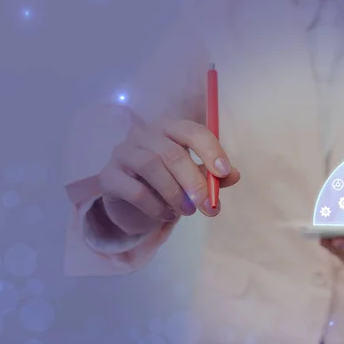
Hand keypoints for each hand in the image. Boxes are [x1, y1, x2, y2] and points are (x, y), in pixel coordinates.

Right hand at [97, 119, 239, 234]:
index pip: (192, 131)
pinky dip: (154, 205)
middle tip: (208, 206)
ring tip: (187, 211)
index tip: (224, 173)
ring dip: (174, 193)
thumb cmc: (168, 181)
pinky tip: (166, 215)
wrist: (131, 201)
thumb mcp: (194, 177)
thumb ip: (213, 175)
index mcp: (170, 128)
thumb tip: (235, 175)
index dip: (210, 150)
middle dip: (194, 182)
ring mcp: (123, 152)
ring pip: (151, 166)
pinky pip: (133, 189)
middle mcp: (144, 134)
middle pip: (172, 153)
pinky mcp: (108, 176)